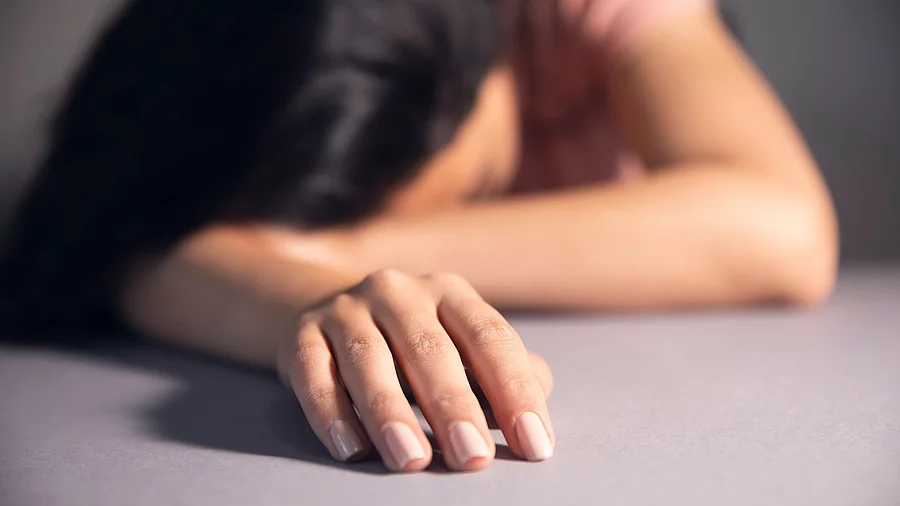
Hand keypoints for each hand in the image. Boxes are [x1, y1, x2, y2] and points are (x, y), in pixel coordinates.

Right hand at [276, 269, 554, 471]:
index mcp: (449, 292)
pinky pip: (313, 374)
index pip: (489, 337)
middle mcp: (398, 291)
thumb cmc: (412, 342)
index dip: (515, 390)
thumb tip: (538, 400)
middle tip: (472, 457)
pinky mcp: (302, 334)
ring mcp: (346, 308)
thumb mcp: (459, 342)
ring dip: (390, 413)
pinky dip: (330, 413)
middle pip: (430, 349)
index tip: (533, 444)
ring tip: (411, 460)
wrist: (328, 311)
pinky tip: (350, 449)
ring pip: (368, 360)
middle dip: (453, 406)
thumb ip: (502, 368)